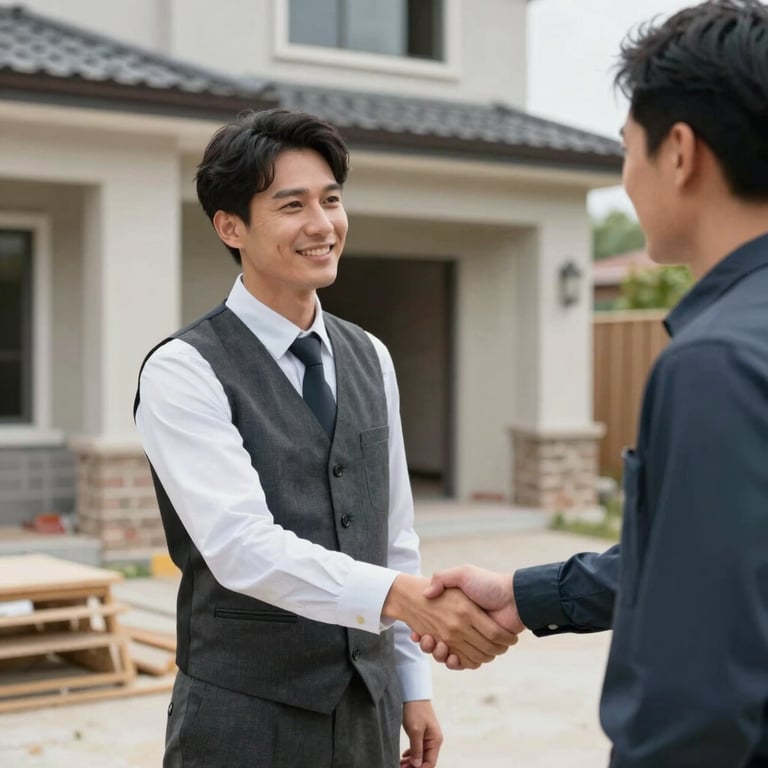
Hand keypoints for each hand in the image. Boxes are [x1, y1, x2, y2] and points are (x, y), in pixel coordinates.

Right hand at [382, 573, 517, 668]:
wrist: (513, 596)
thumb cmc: (488, 584)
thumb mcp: (463, 574)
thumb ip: (442, 578)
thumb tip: (426, 593)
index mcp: (457, 612)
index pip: (434, 626)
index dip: (424, 634)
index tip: (418, 634)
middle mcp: (462, 627)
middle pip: (440, 643)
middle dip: (431, 646)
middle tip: (427, 639)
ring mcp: (472, 639)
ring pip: (451, 655)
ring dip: (441, 655)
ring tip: (438, 646)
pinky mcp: (482, 649)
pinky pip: (466, 662)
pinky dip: (458, 664)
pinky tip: (451, 657)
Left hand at [400, 700, 442, 767]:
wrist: (414, 694)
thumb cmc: (415, 710)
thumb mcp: (415, 731)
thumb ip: (416, 749)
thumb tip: (417, 766)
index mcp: (435, 740)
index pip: (430, 763)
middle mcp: (434, 740)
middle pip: (426, 760)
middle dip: (414, 766)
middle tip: (400, 767)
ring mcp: (429, 737)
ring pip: (421, 755)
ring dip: (412, 762)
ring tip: (400, 764)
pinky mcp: (423, 734)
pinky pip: (418, 749)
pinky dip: (412, 754)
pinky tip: (404, 757)